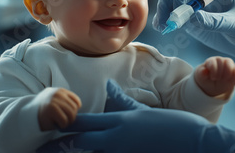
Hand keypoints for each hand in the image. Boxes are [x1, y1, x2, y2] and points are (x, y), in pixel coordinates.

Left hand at [38, 81, 234, 152]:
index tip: (47, 125)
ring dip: (74, 152)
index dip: (63, 125)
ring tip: (55, 152)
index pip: (82, 123)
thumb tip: (108, 88)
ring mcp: (121, 152)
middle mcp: (114, 139)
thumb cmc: (170, 125)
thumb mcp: (143, 111)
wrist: (193, 143)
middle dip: (58, 146)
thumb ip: (122, 101)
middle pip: (78, 143)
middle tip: (40, 148)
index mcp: (118, 122)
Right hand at [153, 0, 234, 64]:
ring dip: (163, 11)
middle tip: (166, 19)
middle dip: (166, 0)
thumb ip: (215, 21)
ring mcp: (195, 8)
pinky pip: (175, 17)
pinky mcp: (192, 22)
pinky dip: (166, 21)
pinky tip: (163, 29)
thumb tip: (192, 18)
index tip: (179, 8)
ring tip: (163, 27)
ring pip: (170, 1)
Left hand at [195, 56, 234, 97]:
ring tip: (223, 80)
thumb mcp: (201, 78)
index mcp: (212, 61)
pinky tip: (228, 82)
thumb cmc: (205, 79)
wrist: (212, 85)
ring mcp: (230, 65)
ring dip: (227, 76)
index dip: (214, 71)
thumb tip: (204, 71)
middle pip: (225, 63)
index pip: (215, 62)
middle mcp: (222, 60)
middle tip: (217, 79)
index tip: (212, 78)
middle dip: (221, 74)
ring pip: (233, 68)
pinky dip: (234, 80)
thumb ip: (201, 73)